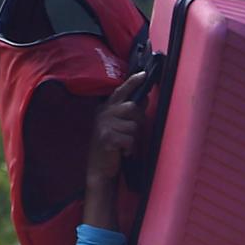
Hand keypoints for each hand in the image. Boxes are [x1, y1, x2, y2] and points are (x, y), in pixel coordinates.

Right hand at [84, 72, 150, 189]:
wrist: (99, 169)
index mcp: (106, 108)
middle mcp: (103, 113)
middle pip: (133, 107)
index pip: (121, 91)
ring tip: (125, 145)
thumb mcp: (120, 126)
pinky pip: (130, 139)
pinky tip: (122, 152)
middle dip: (138, 121)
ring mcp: (104, 125)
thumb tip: (144, 98)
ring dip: (134, 138)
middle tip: (132, 134)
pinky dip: (130, 148)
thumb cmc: (113, 147)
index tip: (144, 75)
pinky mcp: (107, 137)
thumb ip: (130, 112)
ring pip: (134, 125)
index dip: (133, 82)